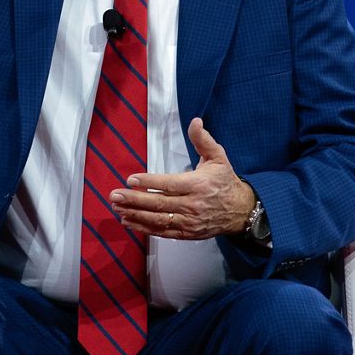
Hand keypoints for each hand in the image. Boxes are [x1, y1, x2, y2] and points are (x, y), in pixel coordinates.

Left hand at [111, 118, 256, 239]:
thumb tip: (195, 121)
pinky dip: (144, 228)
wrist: (240, 211)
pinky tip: (129, 221)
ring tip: (117, 207)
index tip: (131, 179)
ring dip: (135, 214)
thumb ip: (203, 140)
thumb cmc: (225, 181)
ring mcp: (189, 221)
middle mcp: (192, 204)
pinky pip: (162, 232)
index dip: (149, 182)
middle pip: (159, 203)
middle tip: (115, 195)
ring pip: (158, 219)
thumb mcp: (218, 157)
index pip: (169, 184)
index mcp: (198, 184)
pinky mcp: (187, 233)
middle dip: (134, 199)